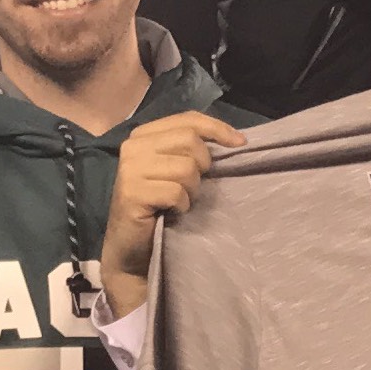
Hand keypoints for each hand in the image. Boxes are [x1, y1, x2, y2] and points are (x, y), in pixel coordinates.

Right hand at [101, 108, 247, 318]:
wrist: (131, 250)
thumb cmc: (158, 208)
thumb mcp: (174, 170)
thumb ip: (191, 150)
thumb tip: (235, 139)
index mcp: (144, 135)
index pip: (188, 119)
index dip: (217, 128)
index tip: (241, 143)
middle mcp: (133, 146)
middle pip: (190, 141)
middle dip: (202, 166)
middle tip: (193, 186)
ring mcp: (129, 169)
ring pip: (186, 168)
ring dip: (191, 190)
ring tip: (178, 201)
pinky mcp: (132, 193)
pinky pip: (176, 192)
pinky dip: (181, 205)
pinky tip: (171, 212)